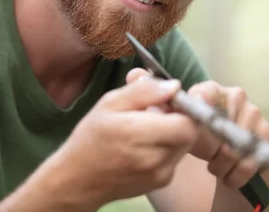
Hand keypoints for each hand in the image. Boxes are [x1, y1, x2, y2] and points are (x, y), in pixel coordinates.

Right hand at [53, 75, 200, 209]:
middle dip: (179, 117)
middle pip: (190, 133)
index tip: (169, 99)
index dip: (184, 107)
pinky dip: (167, 146)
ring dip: (174, 131)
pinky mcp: (162, 182)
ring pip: (185, 144)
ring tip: (149, 127)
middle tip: (158, 111)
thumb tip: (174, 85)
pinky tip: (146, 143)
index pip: (187, 122)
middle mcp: (154, 159)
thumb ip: (144, 91)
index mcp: (138, 135)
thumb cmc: (90, 137)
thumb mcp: (109, 103)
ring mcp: (160, 174)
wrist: (78, 180)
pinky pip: (176, 156)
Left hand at [123, 68, 268, 188]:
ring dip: (223, 164)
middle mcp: (235, 96)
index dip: (197, 115)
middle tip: (204, 157)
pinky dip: (238, 173)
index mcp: (210, 89)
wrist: (223, 164)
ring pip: (236, 145)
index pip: (203, 96)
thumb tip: (134, 74)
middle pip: (221, 124)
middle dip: (210, 148)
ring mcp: (253, 113)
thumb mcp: (169, 122)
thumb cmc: (193, 139)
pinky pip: (252, 158)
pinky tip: (229, 176)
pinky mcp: (267, 133)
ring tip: (214, 167)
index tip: (192, 131)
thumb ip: (149, 97)